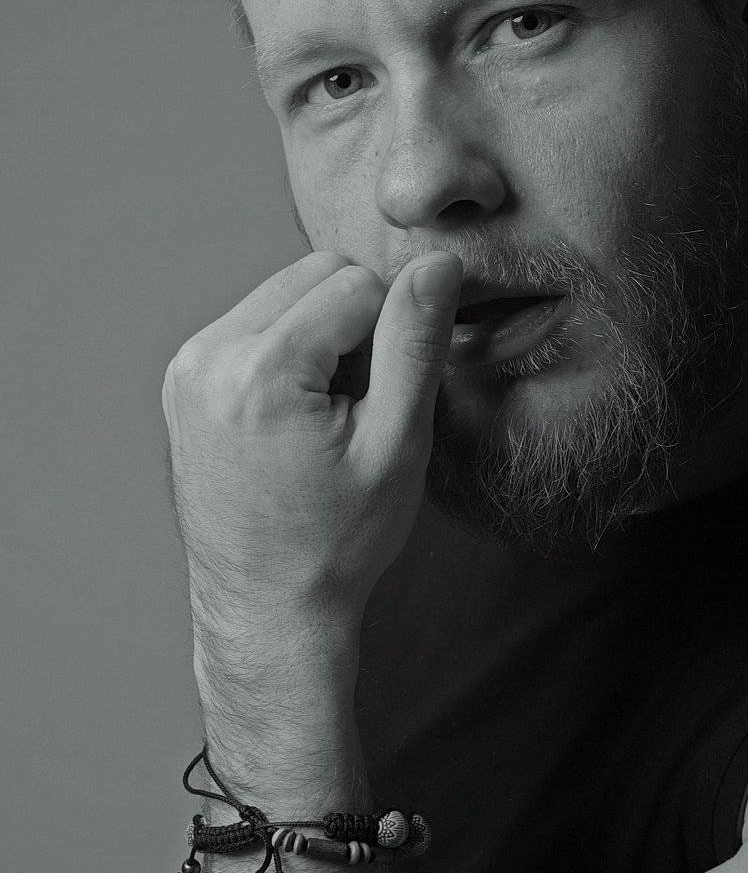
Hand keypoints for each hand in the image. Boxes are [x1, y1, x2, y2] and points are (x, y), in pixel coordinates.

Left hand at [162, 249, 462, 634]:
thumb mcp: (397, 444)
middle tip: (362, 404)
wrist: (267, 607)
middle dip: (356, 322)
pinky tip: (300, 415)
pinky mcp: (184, 378)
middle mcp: (208, 357)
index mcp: (258, 371)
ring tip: (330, 414)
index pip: (357, 283)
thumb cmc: (337, 542)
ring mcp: (187, 367)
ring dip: (325, 333)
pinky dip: (291, 350)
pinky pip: (257, 323)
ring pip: (287, 292)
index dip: (394, 333)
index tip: (387, 401)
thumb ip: (415, 344)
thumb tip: (438, 264)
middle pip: (316, 274)